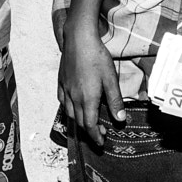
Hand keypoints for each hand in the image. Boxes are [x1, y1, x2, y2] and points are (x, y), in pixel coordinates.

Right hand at [58, 27, 124, 149]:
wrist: (78, 39)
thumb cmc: (97, 57)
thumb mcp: (111, 79)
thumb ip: (115, 101)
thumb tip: (120, 119)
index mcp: (87, 99)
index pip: (90, 125)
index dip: (95, 136)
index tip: (101, 142)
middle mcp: (73, 97)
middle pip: (79, 122)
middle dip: (89, 131)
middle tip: (99, 134)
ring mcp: (65, 90)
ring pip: (69, 113)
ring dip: (78, 122)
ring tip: (87, 122)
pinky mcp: (61, 82)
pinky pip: (62, 101)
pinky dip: (68, 109)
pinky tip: (72, 106)